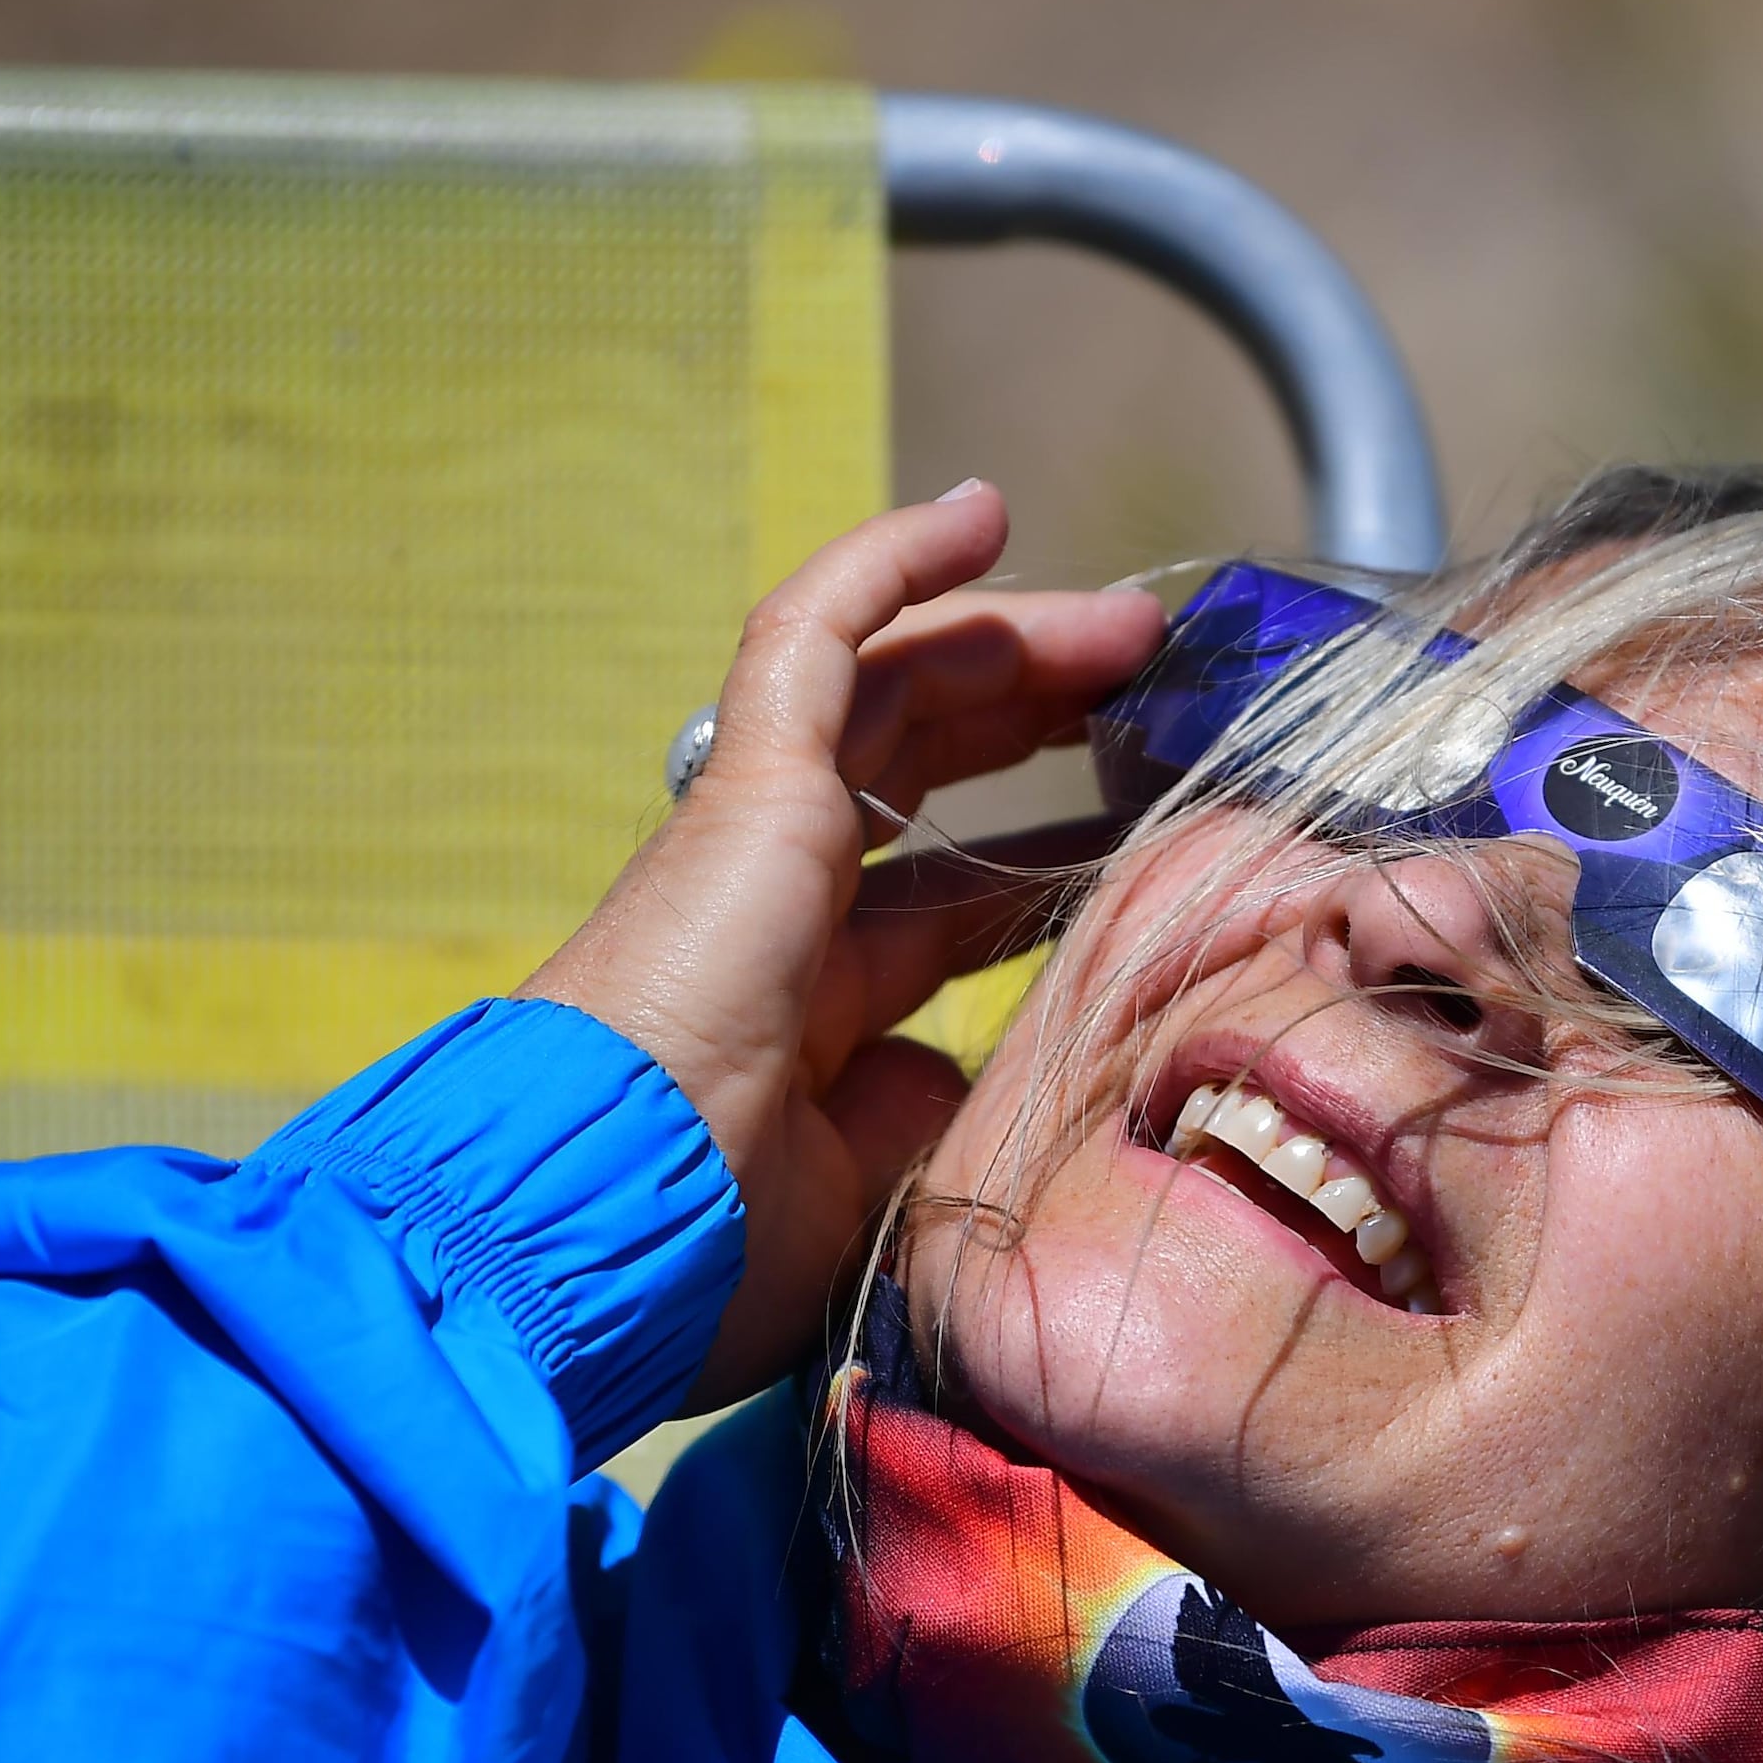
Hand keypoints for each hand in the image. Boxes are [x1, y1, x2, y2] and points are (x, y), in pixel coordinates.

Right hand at [521, 484, 1165, 1409]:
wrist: (611, 1225)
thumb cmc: (721, 1246)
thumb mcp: (875, 1189)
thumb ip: (930, 1111)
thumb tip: (974, 1062)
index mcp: (804, 1010)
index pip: (940, 903)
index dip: (1040, 860)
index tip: (1144, 836)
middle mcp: (774, 907)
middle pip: (922, 772)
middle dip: (1037, 721)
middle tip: (1150, 692)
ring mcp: (750, 838)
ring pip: (888, 691)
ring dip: (1010, 643)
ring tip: (1125, 623)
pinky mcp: (743, 786)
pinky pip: (812, 636)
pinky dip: (887, 567)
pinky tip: (979, 516)